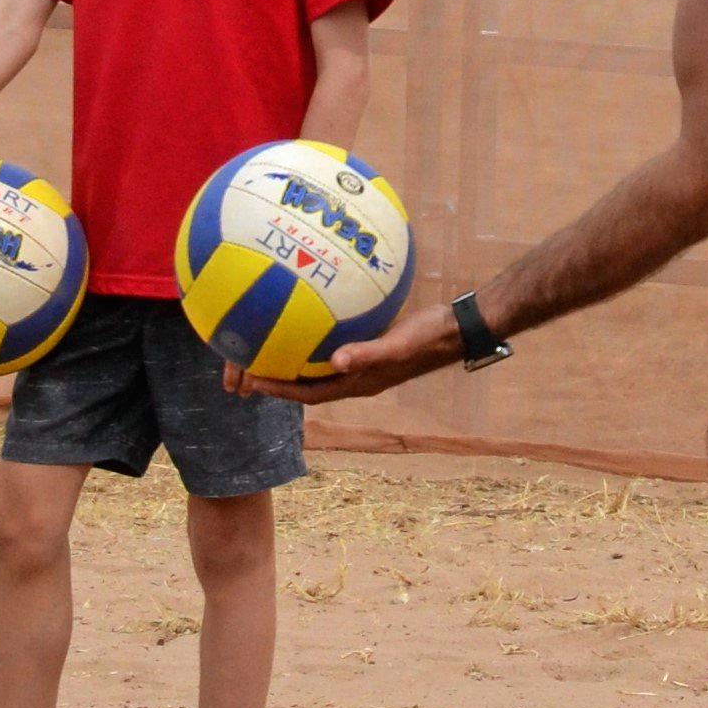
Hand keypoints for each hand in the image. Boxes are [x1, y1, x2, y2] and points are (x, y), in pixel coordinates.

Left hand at [224, 304, 463, 404]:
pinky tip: (309, 314)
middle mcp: (358, 377)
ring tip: (269, 345)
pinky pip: (336, 344)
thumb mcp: (399, 343)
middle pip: (309, 383)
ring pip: (321, 366)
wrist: (458, 328)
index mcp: (359, 383)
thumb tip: (335, 361)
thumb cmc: (431, 336)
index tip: (252, 383)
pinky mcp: (371, 345)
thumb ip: (368, 352)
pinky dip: (318, 336)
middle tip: (249, 367)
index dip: (281, 390)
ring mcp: (365, 361)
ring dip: (296, 359)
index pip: (310, 393)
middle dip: (280, 378)